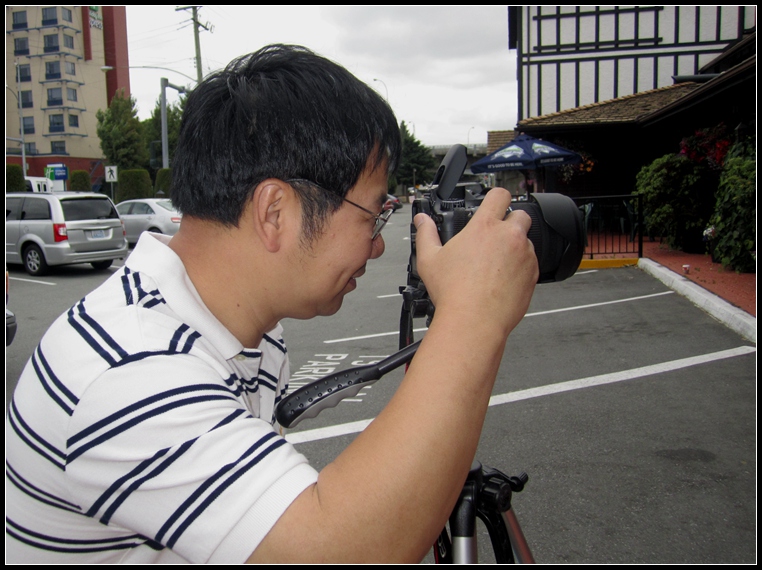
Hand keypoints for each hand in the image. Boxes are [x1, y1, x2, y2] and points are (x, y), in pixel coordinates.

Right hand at [413, 188, 538, 336]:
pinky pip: (531, 263)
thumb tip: (422, 221)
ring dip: (515, 247)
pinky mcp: (532, 274)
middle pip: (520, 214)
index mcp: (484, 227)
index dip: (496, 197)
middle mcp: (508, 236)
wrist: (474, 321)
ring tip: (496, 265)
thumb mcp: (429, 259)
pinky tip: (503, 279)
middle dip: (510, 222)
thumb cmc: (453, 293)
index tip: (493, 203)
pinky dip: (521, 267)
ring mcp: (524, 255)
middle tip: (495, 238)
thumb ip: (426, 233)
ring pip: (526, 241)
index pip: (499, 195)